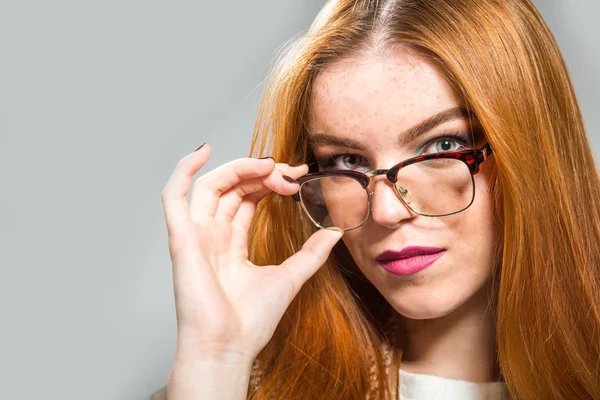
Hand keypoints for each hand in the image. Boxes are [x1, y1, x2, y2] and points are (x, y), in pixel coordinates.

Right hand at [161, 144, 342, 363]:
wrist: (229, 347)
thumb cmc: (250, 321)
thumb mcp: (291, 276)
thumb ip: (312, 252)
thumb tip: (335, 231)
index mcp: (231, 243)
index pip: (248, 198)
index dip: (271, 181)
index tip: (299, 176)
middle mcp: (212, 235)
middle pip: (233, 187)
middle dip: (263, 174)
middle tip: (291, 173)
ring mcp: (195, 234)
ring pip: (211, 185)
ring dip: (239, 169)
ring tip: (269, 166)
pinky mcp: (181, 238)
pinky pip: (173, 197)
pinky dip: (183, 171)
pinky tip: (203, 151)